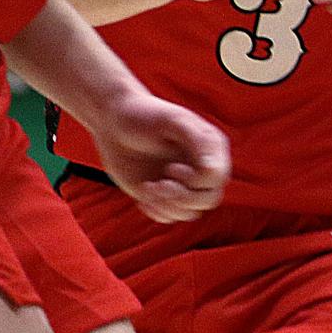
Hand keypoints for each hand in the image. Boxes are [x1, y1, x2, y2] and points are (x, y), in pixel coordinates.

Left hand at [90, 90, 229, 223]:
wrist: (114, 123)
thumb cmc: (144, 115)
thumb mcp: (172, 120)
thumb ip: (197, 139)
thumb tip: (212, 169)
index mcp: (209, 149)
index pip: (217, 178)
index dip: (197, 180)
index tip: (171, 167)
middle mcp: (201, 169)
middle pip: (209, 199)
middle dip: (183, 197)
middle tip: (159, 184)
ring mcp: (184, 184)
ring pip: (190, 212)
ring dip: (168, 206)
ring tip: (149, 188)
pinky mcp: (165, 196)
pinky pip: (171, 216)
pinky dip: (157, 212)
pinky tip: (144, 196)